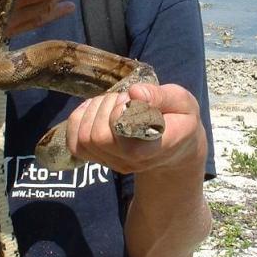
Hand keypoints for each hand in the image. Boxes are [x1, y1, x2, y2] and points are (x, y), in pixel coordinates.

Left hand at [66, 83, 206, 173]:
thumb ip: (161, 97)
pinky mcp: (100, 159)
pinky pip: (74, 143)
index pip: (125, 135)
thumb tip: (134, 93)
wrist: (175, 146)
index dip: (121, 111)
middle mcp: (131, 161)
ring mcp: (113, 162)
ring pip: (84, 138)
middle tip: (122, 98)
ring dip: (93, 111)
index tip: (132, 98)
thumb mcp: (182, 103)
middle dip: (105, 106)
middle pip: (98, 137)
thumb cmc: (179, 120)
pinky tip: (95, 110)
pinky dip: (79, 120)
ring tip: (112, 102)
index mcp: (155, 147)